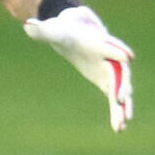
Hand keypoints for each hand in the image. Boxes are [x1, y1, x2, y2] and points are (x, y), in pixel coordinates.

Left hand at [23, 2, 135, 130]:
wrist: (76, 30)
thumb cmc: (64, 30)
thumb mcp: (52, 30)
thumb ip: (42, 29)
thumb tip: (27, 26)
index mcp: (98, 42)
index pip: (109, 45)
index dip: (117, 50)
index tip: (127, 57)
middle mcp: (110, 57)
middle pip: (120, 71)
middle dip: (122, 84)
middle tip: (121, 99)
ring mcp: (111, 70)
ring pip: (121, 88)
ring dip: (123, 105)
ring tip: (123, 123)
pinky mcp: (107, 81)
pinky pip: (116, 98)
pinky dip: (118, 111)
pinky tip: (119, 128)